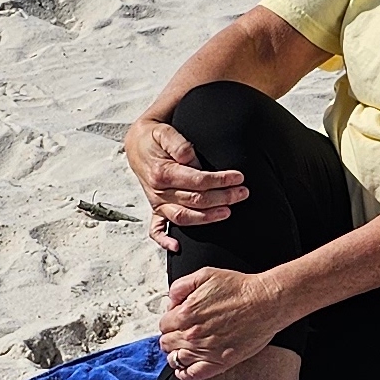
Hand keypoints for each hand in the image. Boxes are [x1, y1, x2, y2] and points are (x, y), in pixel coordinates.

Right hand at [125, 115, 246, 245]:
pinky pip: (156, 229)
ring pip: (183, 217)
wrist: (137, 145)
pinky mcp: (155, 208)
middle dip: (222, 198)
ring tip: (228, 212)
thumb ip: (178, 144)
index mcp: (162, 173)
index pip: (197, 181)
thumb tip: (190, 157)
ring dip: (207, 217)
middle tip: (243, 193)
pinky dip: (164, 240)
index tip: (238, 177)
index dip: (220, 180)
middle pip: (195, 200)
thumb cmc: (155, 138)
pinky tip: (177, 247)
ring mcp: (156, 203)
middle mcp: (158, 191)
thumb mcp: (165, 132)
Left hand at [157, 267, 284, 379]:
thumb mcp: (204, 275)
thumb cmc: (239, 288)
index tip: (178, 321)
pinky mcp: (219, 362)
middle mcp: (192, 335)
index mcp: (185, 314)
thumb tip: (171, 302)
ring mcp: (205, 351)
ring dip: (177, 354)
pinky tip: (186, 369)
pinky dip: (185, 373)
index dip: (170, 322)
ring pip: (176, 360)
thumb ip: (180, 287)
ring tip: (185, 349)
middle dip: (172, 337)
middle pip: (167, 343)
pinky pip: (192, 375)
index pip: (163, 325)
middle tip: (182, 334)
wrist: (266, 302)